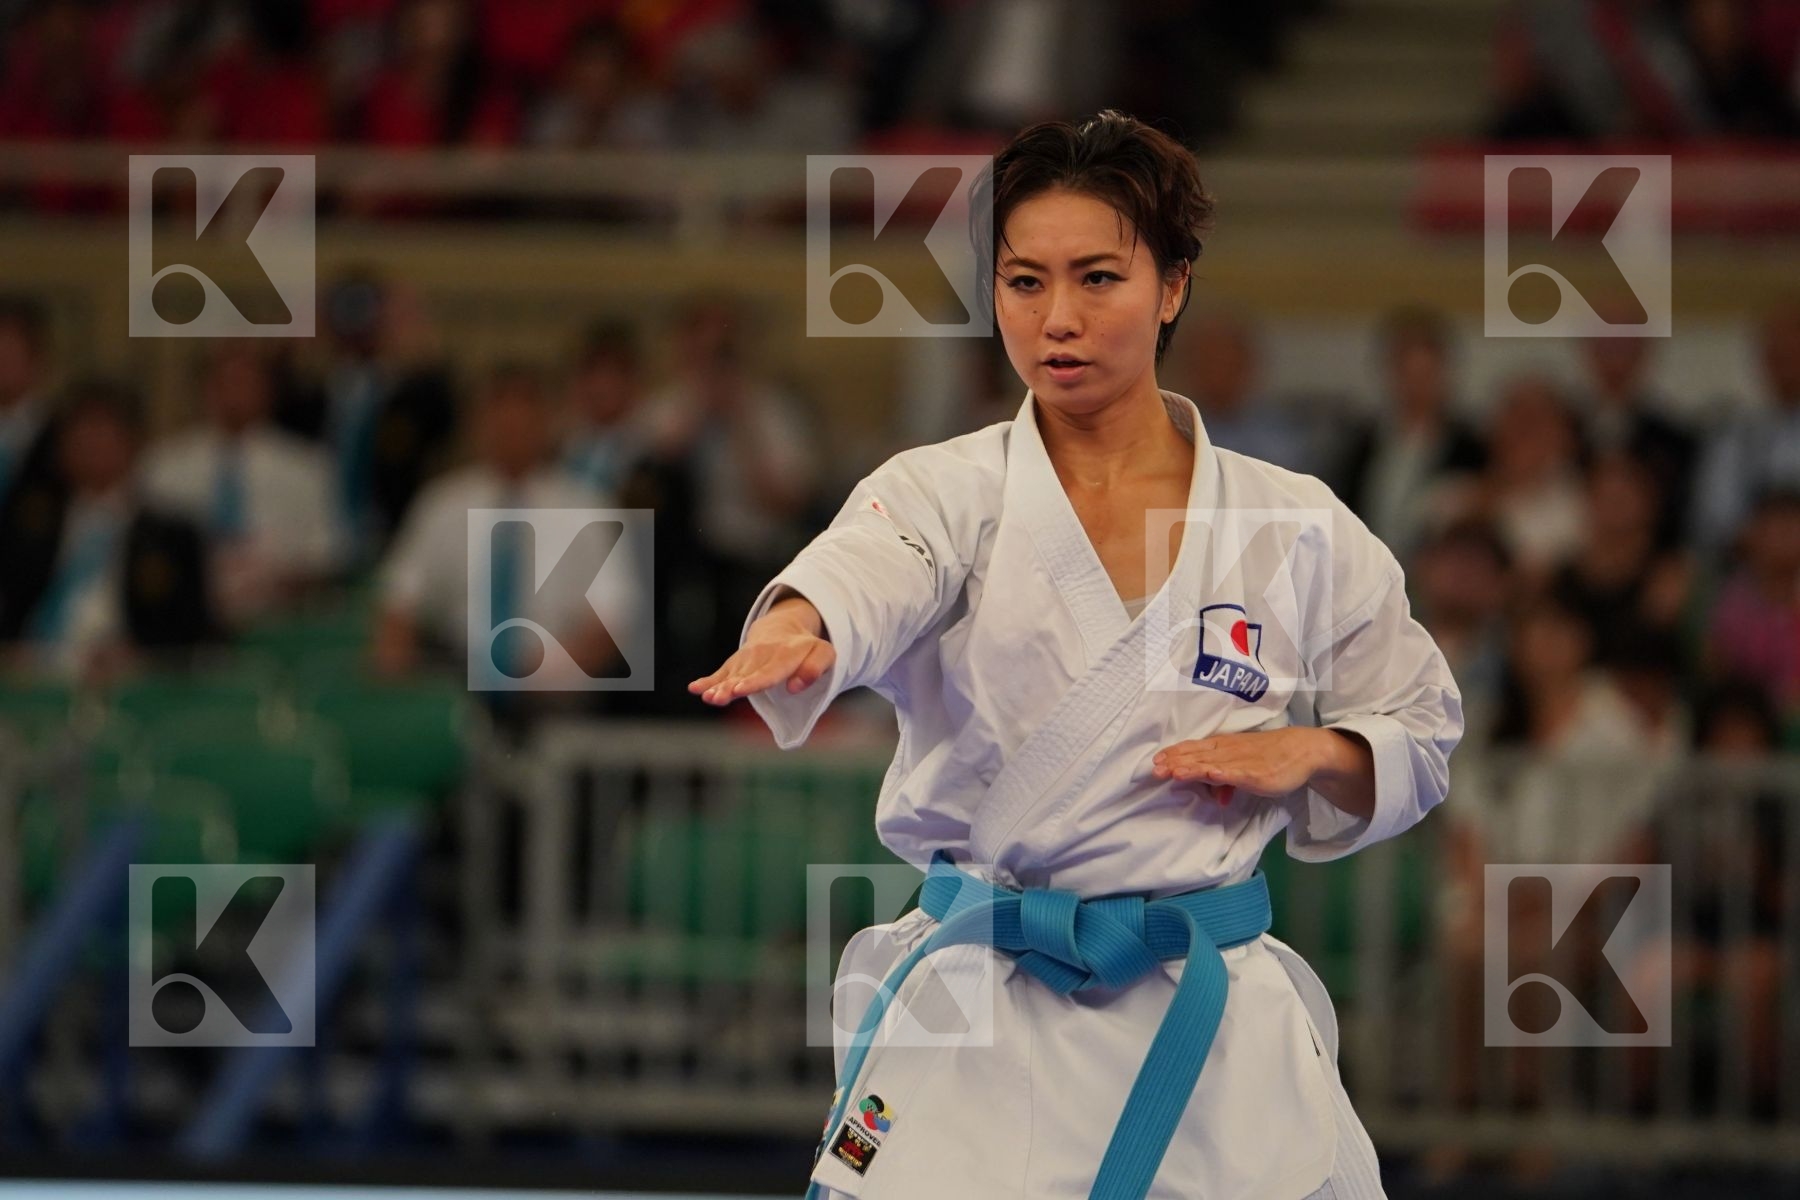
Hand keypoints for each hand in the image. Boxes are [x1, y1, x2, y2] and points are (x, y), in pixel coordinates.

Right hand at [689, 599, 833, 705]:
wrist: (782, 627)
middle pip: (745, 675)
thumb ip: (815, 669)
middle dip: (731, 687)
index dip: (753, 681)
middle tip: (719, 697)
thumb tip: (794, 687)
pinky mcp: (736, 664)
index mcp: (786, 655)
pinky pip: (721, 672)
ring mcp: (746, 659)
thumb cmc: (806, 648)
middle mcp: (762, 656)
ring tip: (707, 697)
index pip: (769, 672)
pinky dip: (707, 680)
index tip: (739, 689)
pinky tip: (694, 688)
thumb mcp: (824, 654)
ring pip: (731, 675)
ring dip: (718, 687)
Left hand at [1151, 728, 1329, 804]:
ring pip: (1212, 764)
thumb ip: (1226, 781)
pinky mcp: (1256, 773)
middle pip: (1197, 756)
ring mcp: (1241, 762)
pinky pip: (1237, 773)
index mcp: (1222, 747)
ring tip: (1174, 772)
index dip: (1174, 754)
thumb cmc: (1269, 757)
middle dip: (1176, 762)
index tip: (1155, 762)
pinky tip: (1211, 774)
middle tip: (1155, 770)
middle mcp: (1228, 751)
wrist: (1301, 750)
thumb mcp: (1243, 768)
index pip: (1193, 749)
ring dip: (1192, 767)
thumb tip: (1217, 799)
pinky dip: (1223, 773)